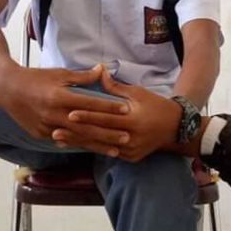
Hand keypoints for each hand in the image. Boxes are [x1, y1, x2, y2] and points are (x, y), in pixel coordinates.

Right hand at [0, 59, 129, 154]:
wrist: (7, 89)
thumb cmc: (35, 78)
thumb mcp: (59, 73)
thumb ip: (82, 76)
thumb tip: (102, 70)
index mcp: (59, 96)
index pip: (90, 103)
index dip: (109, 106)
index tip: (126, 109)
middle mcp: (53, 113)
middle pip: (86, 126)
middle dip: (108, 133)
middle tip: (127, 138)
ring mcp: (46, 126)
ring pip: (77, 138)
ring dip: (97, 145)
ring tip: (115, 150)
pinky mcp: (40, 135)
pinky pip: (64, 141)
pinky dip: (80, 146)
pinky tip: (94, 150)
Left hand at [53, 68, 181, 161]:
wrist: (175, 128)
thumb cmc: (156, 106)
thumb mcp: (138, 93)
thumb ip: (116, 87)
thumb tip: (100, 72)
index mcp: (133, 119)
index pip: (105, 118)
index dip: (87, 116)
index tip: (70, 113)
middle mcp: (131, 137)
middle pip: (98, 135)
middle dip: (76, 133)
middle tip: (55, 130)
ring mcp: (130, 151)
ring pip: (100, 147)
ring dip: (79, 143)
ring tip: (59, 139)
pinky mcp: (130, 158)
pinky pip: (108, 153)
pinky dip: (92, 148)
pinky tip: (76, 146)